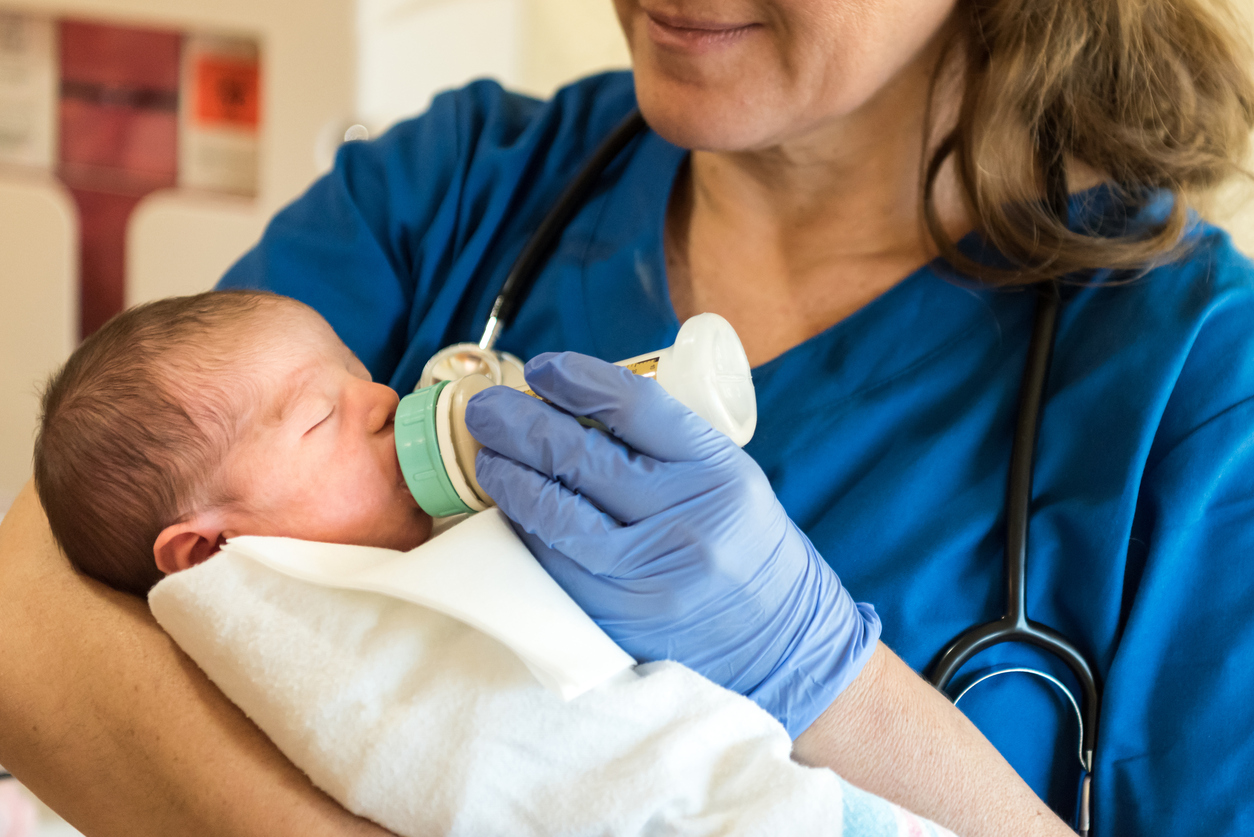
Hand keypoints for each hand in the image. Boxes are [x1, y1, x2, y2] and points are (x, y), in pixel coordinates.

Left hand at [465, 352, 879, 736]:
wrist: (781, 639)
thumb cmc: (745, 544)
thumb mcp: (729, 478)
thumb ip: (666, 444)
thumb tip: (577, 404)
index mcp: (715, 471)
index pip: (634, 406)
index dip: (576, 378)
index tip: (542, 368)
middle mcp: (684, 518)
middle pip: (582, 456)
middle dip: (520, 423)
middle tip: (488, 407)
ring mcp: (649, 573)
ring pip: (558, 514)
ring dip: (510, 477)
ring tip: (488, 454)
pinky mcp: (621, 615)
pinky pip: (556, 563)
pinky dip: (527, 529)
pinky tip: (511, 507)